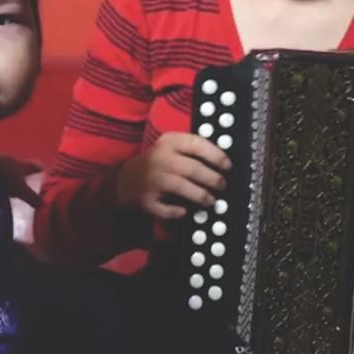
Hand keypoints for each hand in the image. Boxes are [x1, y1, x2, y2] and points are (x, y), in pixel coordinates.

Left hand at [0, 156, 43, 207]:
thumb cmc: (6, 178)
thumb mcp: (20, 190)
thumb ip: (31, 198)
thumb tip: (44, 205)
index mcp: (22, 165)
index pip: (32, 167)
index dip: (37, 169)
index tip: (42, 169)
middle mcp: (11, 160)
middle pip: (19, 166)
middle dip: (22, 171)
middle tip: (26, 176)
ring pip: (7, 167)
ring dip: (9, 173)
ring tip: (11, 181)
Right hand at [115, 132, 230, 219]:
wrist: (126, 180)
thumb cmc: (157, 163)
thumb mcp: (171, 147)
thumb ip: (192, 150)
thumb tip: (222, 161)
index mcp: (168, 142)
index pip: (196, 144)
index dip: (215, 156)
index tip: (227, 166)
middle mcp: (159, 158)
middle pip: (192, 168)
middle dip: (212, 179)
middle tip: (222, 185)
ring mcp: (151, 179)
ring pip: (181, 187)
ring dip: (200, 195)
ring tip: (211, 200)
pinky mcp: (146, 199)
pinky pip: (166, 209)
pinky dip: (177, 212)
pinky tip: (184, 211)